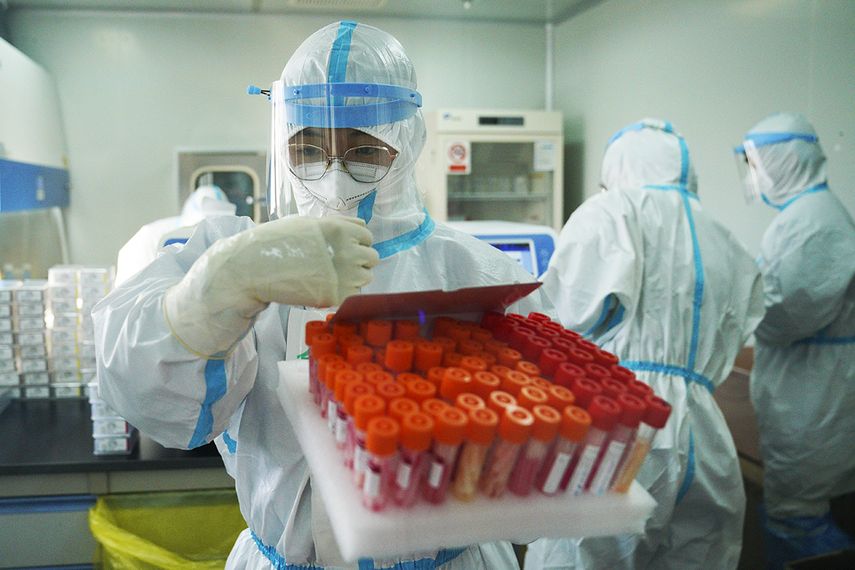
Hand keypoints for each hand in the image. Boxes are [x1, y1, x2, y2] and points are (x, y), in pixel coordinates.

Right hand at [164, 216, 378, 356]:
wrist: (253, 268)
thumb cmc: (276, 242)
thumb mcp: (308, 223)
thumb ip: (339, 223)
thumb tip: (362, 224)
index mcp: (340, 229)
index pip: (368, 236)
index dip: (356, 243)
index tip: (342, 249)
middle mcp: (347, 251)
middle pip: (371, 258)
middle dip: (358, 261)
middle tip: (335, 265)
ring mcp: (344, 275)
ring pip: (365, 278)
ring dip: (353, 278)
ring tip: (328, 276)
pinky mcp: (336, 296)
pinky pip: (353, 296)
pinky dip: (343, 294)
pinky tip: (324, 288)